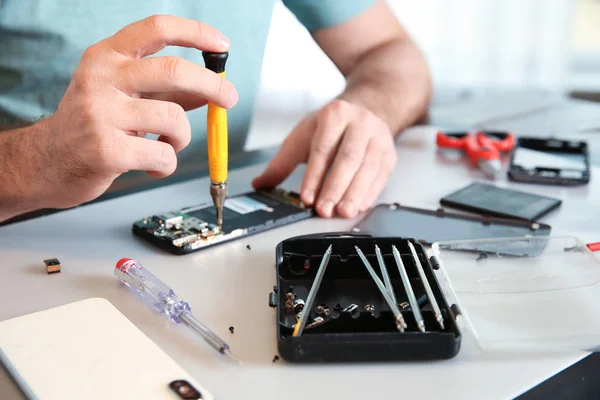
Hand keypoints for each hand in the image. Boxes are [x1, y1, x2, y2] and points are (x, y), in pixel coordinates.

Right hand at [39, 15, 237, 208]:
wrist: (49, 162)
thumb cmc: (95, 125)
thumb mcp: (126, 95)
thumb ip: (166, 89)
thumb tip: (213, 87)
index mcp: (106, 56)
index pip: (156, 28)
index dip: (196, 33)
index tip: (222, 46)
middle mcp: (101, 78)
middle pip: (173, 70)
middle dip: (213, 85)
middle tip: (229, 99)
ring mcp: (100, 113)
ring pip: (173, 118)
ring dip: (182, 137)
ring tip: (167, 146)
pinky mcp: (106, 150)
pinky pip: (163, 155)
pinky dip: (167, 165)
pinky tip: (150, 166)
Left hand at [252, 99, 396, 217]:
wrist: (367, 111)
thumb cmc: (331, 128)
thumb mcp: (303, 137)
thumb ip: (282, 163)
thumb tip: (259, 184)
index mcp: (334, 115)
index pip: (322, 149)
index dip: (314, 176)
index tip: (306, 198)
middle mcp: (360, 123)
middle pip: (347, 159)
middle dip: (335, 188)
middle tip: (324, 210)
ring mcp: (378, 138)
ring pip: (367, 168)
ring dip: (354, 194)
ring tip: (343, 212)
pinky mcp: (389, 153)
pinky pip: (381, 176)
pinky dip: (369, 193)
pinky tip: (359, 206)